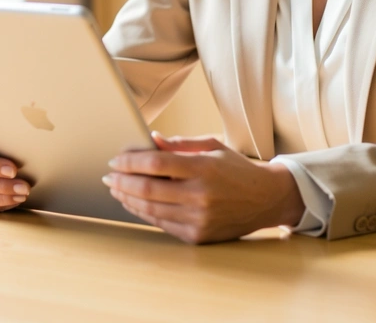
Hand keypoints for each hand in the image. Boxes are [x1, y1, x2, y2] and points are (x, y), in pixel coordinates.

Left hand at [103, 132, 305, 243]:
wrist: (266, 199)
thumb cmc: (237, 169)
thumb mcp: (213, 147)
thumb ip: (180, 145)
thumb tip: (151, 139)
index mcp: (204, 168)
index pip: (157, 164)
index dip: (131, 161)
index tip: (116, 160)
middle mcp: (201, 195)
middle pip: (148, 189)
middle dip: (123, 182)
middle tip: (109, 176)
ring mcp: (199, 218)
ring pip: (151, 210)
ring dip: (129, 199)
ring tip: (117, 189)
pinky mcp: (198, 235)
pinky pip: (162, 224)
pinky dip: (144, 213)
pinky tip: (135, 204)